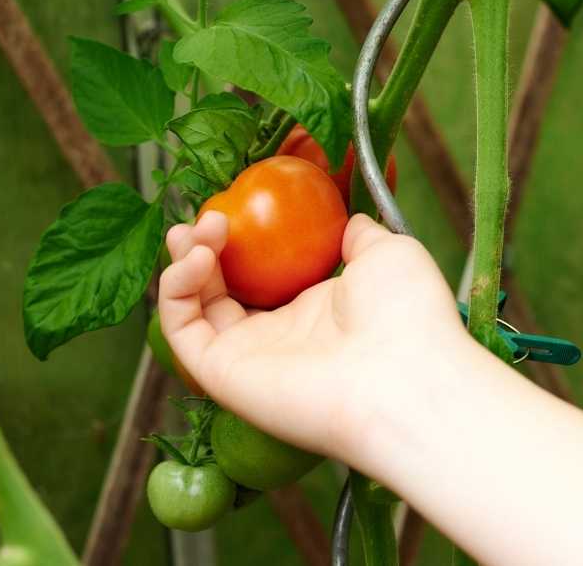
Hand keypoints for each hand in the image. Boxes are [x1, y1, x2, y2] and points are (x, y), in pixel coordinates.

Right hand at [158, 211, 469, 462]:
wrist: (405, 375)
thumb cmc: (407, 315)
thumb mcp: (387, 253)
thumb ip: (360, 235)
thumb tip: (352, 220)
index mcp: (313, 312)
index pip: (259, 274)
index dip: (240, 240)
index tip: (239, 206)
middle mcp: (276, 338)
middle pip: (218, 289)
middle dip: (202, 246)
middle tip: (211, 216)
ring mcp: (247, 357)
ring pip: (192, 309)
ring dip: (183, 261)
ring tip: (197, 231)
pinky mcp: (222, 374)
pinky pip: (180, 331)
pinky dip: (174, 290)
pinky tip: (198, 258)